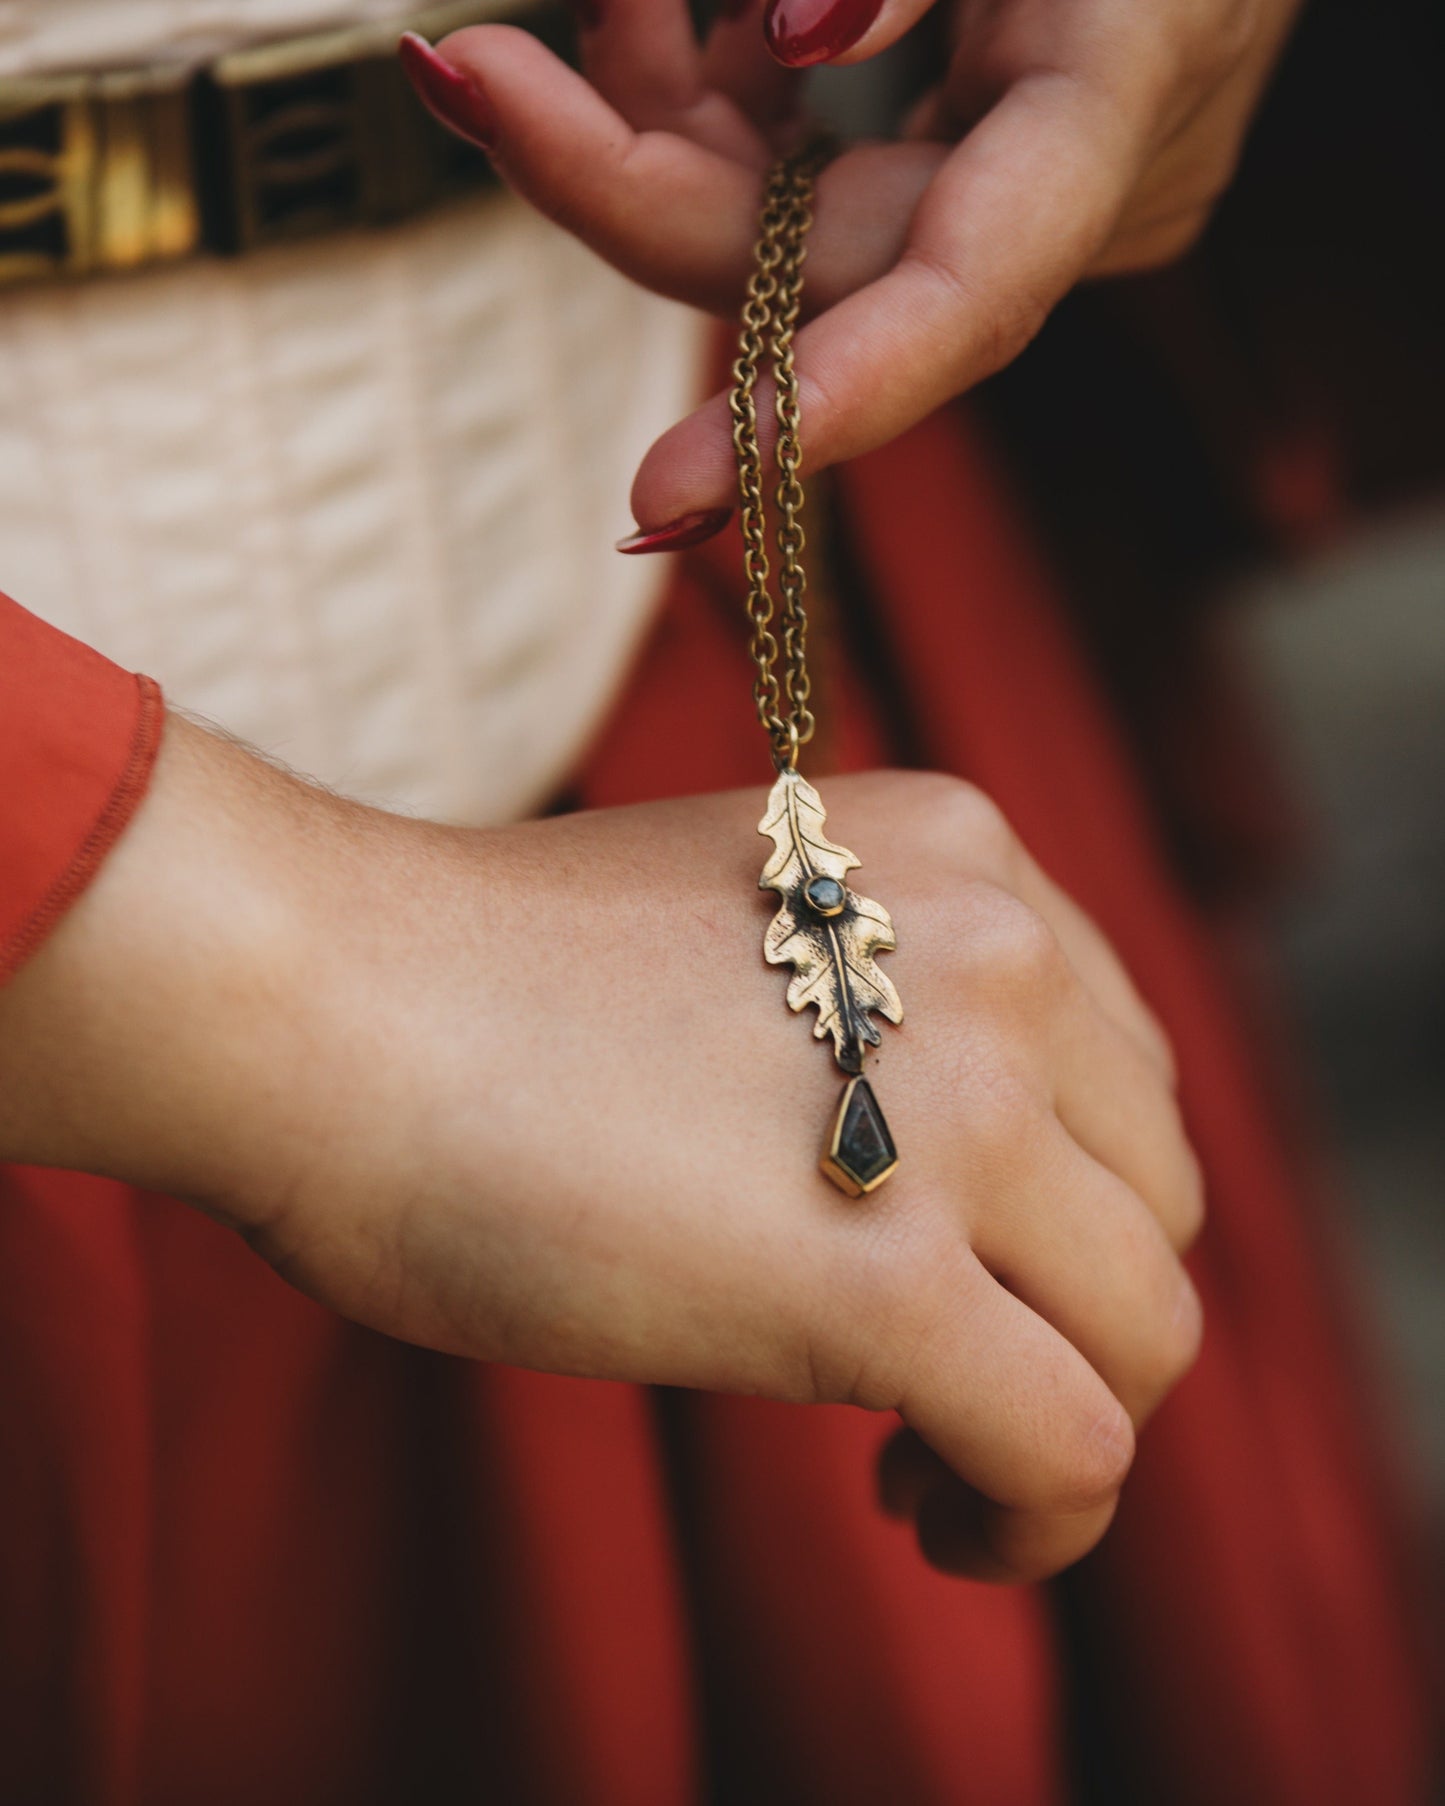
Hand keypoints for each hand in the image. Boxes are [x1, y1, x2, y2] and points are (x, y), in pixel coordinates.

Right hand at [0, 717, 1202, 1580]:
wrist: (327, 1002)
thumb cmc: (473, 980)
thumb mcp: (743, 932)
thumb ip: (872, 1011)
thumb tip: (941, 1178)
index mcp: (954, 858)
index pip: (1126, 1067)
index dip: (1070, 1196)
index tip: (974, 1263)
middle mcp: (997, 957)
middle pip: (1156, 1198)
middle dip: (1075, 1305)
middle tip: (945, 1373)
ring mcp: (962, 1111)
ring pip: (1152, 1330)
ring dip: (1068, 1421)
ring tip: (928, 1464)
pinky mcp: (890, 1278)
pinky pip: (1073, 1449)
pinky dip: (1034, 1524)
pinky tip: (929, 1519)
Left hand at [409, 0, 1303, 538]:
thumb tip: (782, 43)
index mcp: (1122, 94)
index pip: (969, 295)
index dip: (818, 405)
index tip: (658, 498)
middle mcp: (1069, 186)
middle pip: (816, 263)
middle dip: (623, 176)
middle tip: (465, 73)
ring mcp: (1020, 183)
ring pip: (795, 226)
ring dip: (653, 124)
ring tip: (584, 3)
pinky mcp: (979, 155)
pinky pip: (820, 177)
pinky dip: (719, 114)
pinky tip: (654, 27)